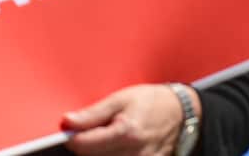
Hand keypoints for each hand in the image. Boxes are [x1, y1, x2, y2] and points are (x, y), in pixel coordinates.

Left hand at [62, 84, 184, 154]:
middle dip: (88, 145)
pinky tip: (120, 148)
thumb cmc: (152, 102)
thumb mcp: (121, 99)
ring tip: (113, 138)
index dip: (73, 137)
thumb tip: (67, 123)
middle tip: (100, 130)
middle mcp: (133, 153)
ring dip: (102, 152)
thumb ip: (92, 113)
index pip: (81, 146)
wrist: (181, 112)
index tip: (74, 129)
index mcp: (125, 132)